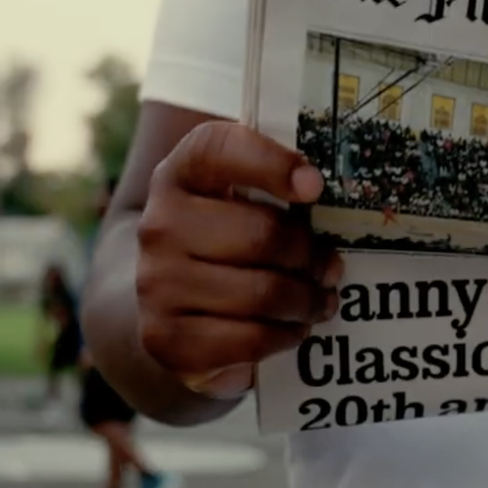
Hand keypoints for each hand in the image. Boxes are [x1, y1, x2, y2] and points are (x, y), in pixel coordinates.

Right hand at [136, 121, 340, 398]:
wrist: (165, 304)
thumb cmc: (219, 242)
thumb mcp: (232, 200)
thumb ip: (268, 182)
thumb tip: (314, 187)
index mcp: (179, 176)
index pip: (217, 149)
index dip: (270, 162)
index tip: (314, 186)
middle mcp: (160, 225)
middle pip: (261, 235)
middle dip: (309, 256)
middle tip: (330, 268)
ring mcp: (157, 283)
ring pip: (262, 293)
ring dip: (306, 301)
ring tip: (320, 301)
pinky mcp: (166, 337)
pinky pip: (250, 338)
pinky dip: (284, 336)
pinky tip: (293, 328)